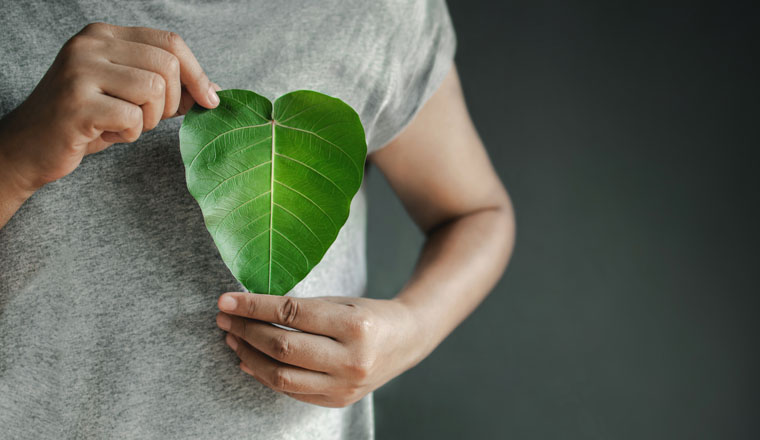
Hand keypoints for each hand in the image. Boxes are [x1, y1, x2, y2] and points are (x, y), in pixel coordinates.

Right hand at [0, 22, 219, 192]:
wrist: (32, 146)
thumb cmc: (88, 120)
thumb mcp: (131, 98)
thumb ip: (171, 89)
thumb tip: (216, 92)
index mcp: (105, 35)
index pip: (170, 42)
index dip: (197, 73)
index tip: (210, 100)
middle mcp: (90, 45)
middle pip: (166, 66)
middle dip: (170, 102)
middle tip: (148, 119)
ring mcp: (80, 71)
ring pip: (153, 90)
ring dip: (148, 119)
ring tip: (124, 125)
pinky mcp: (76, 102)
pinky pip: (133, 118)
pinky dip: (130, 134)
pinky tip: (107, 133)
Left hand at [215, 292, 427, 407]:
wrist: (407, 341)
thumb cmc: (369, 314)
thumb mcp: (341, 301)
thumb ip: (302, 308)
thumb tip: (250, 311)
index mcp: (355, 325)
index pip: (292, 313)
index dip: (254, 307)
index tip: (226, 301)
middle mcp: (351, 359)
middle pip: (283, 347)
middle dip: (246, 331)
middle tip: (224, 319)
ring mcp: (345, 385)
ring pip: (282, 376)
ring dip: (249, 356)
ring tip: (233, 339)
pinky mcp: (338, 401)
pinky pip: (291, 391)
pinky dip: (265, 375)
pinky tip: (249, 361)